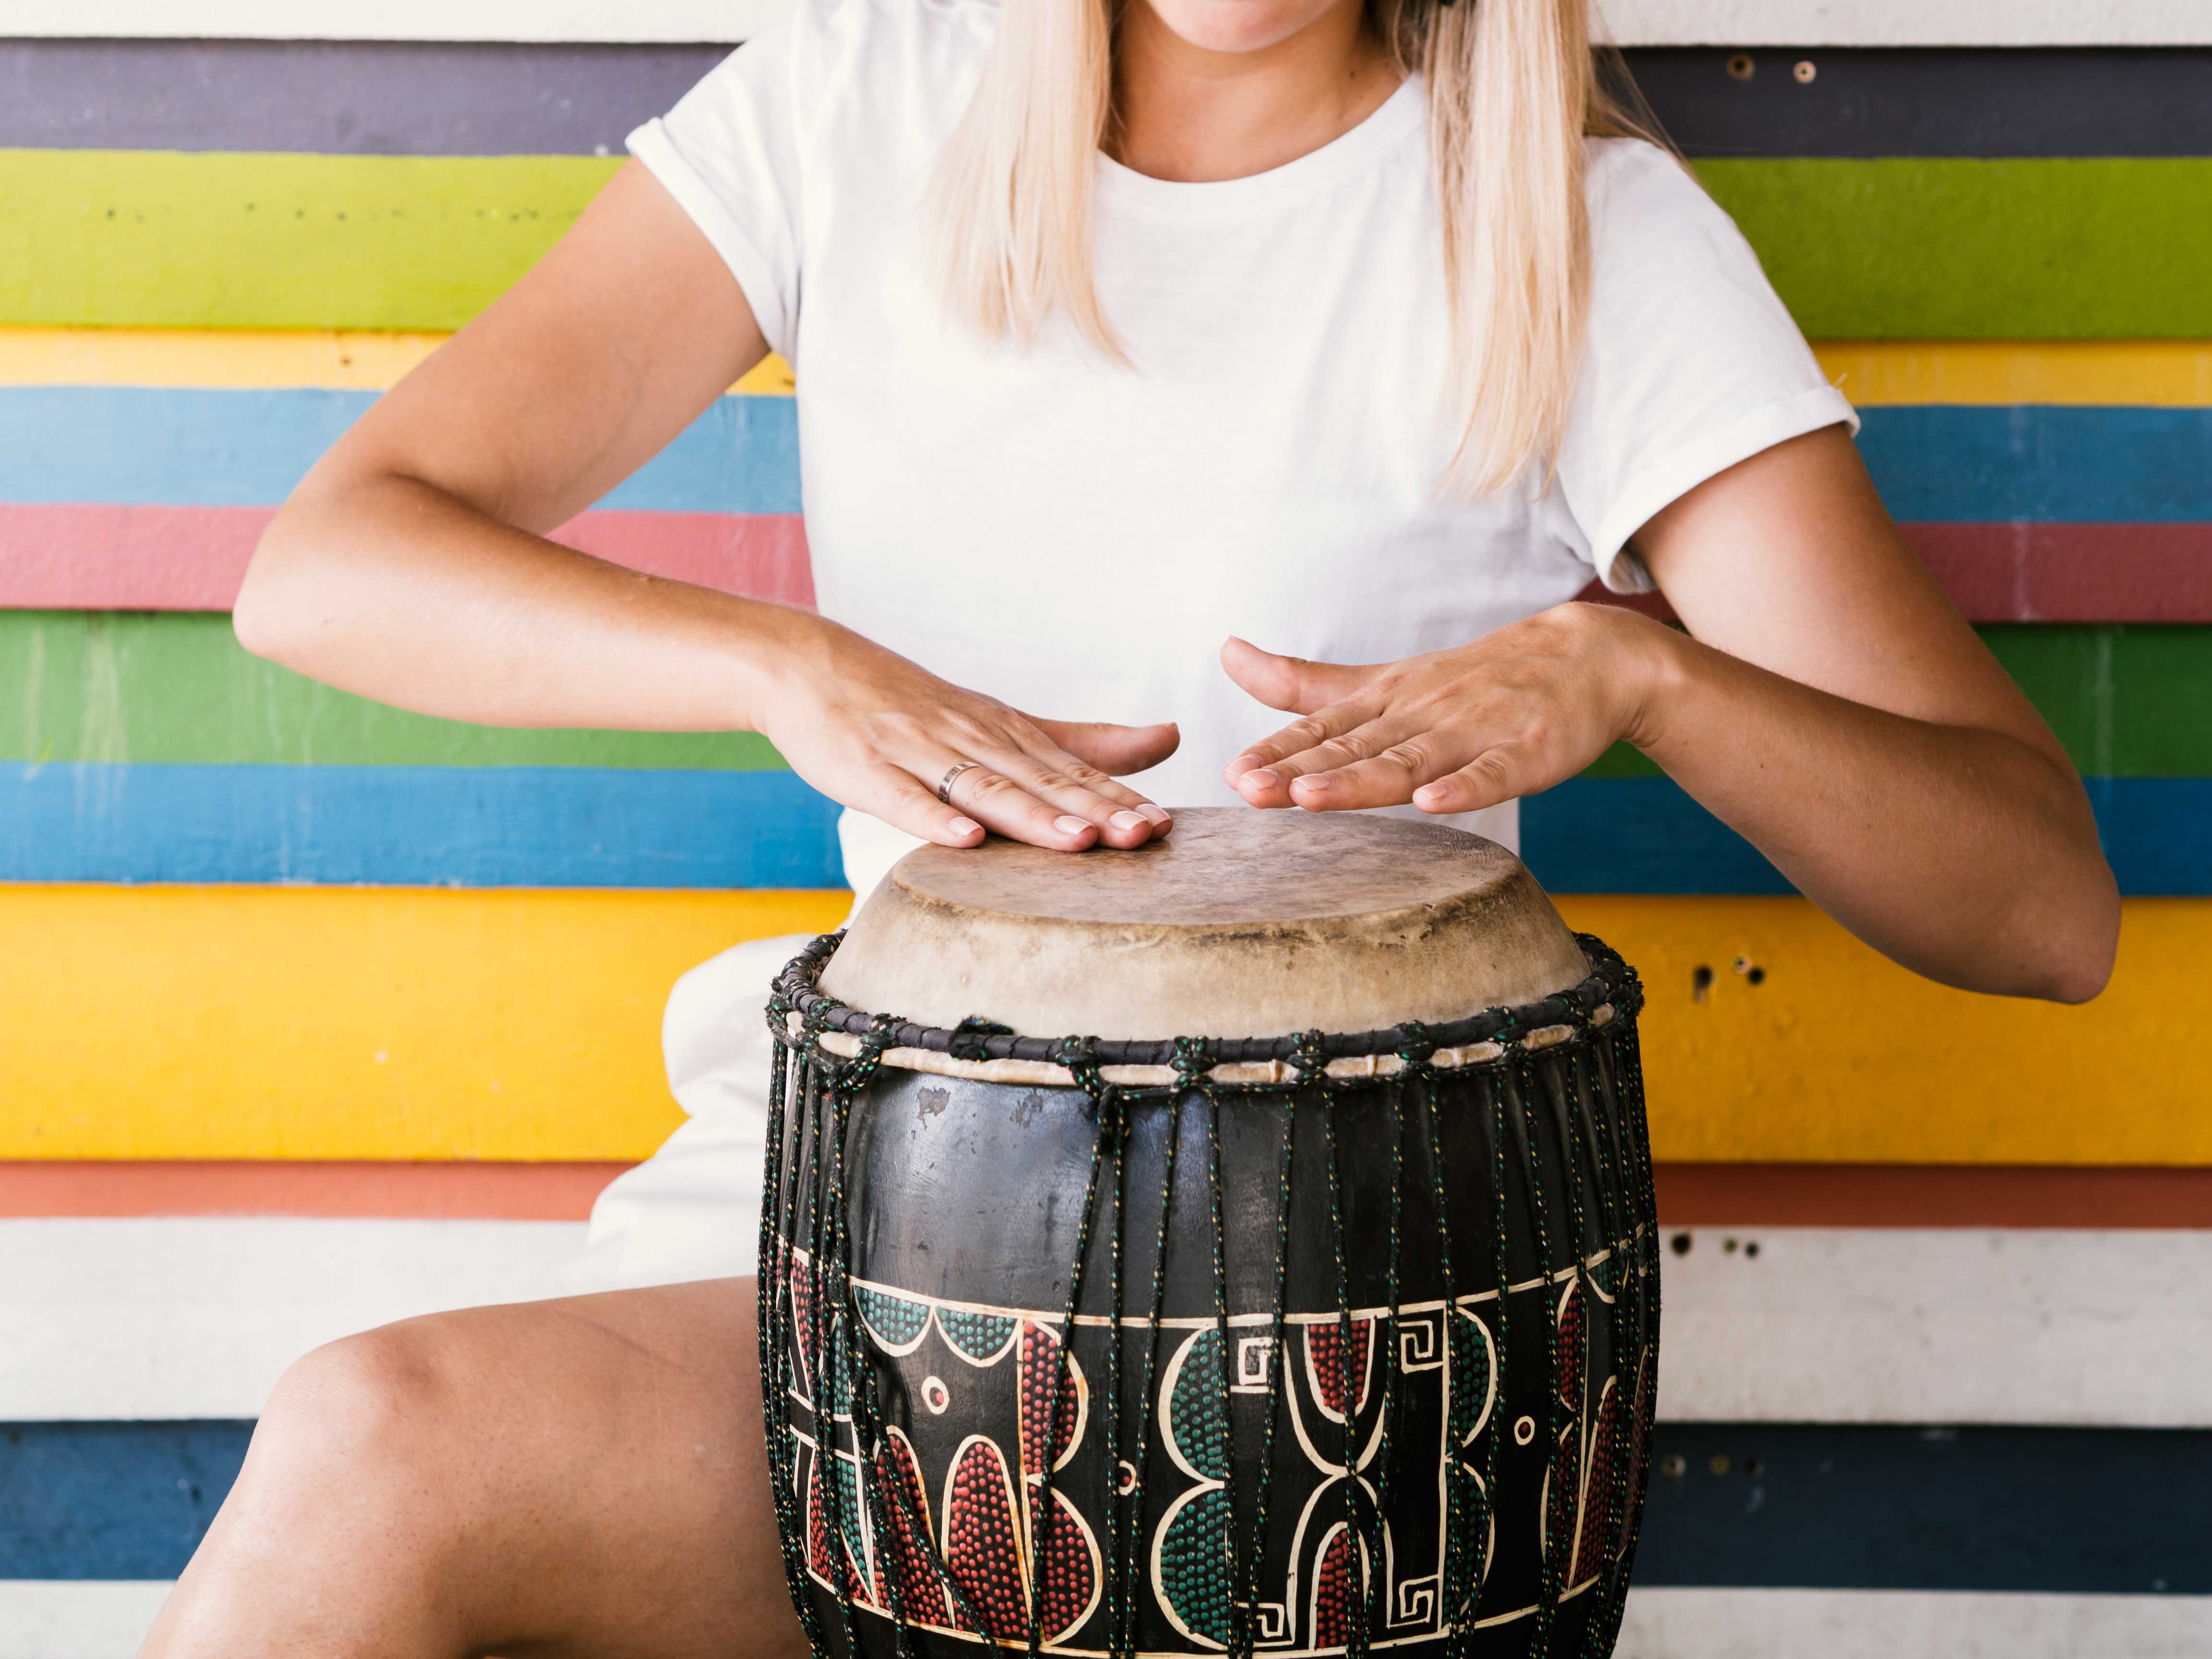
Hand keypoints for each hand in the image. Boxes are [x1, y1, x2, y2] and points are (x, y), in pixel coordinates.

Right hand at [757, 612, 1177, 850]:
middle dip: (1094, 812)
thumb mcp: (1001, 720)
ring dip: (1033, 816)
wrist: (809, 667)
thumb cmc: (911, 706)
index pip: (1073, 771)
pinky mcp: (868, 772)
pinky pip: (905, 799)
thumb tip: (1170, 738)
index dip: (1120, 799)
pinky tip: (967, 840)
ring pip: (985, 790)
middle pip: (1040, 781)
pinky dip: (936, 820)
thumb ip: (1082, 741)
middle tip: (1144, 835)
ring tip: (1077, 840)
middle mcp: (972, 739)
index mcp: (1006, 733)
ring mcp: (919, 755)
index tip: (1166, 826)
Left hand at [1220, 603, 1671, 814]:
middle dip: (1301, 769)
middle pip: (1355, 748)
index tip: (1234, 772)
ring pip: (1411, 760)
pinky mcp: (1528, 751)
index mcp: (1387, 701)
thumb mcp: (1382, 680)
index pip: (1323, 728)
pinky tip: (1433, 803)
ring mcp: (1476, 732)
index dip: (1278, 751)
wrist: (1586, 655)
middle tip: (1250, 788)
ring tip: (1313, 796)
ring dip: (1361, 780)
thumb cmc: (1473, 681)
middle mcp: (1423, 714)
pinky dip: (1465, 788)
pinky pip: (1494, 773)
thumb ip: (1306, 684)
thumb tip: (1226, 652)